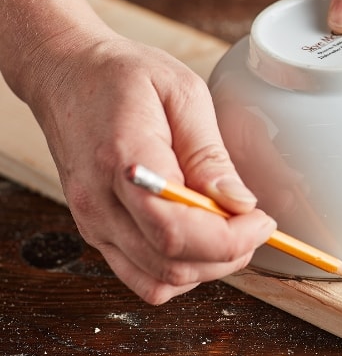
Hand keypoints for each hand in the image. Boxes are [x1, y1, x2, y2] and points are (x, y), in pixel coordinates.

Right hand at [24, 30, 275, 303]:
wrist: (65, 74)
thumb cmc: (122, 76)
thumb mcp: (183, 94)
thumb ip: (210, 155)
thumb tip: (241, 204)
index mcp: (124, 161)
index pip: (177, 230)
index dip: (230, 239)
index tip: (262, 219)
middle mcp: (100, 203)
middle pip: (172, 264)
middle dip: (228, 254)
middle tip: (254, 223)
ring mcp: (93, 223)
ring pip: (159, 281)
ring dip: (209, 266)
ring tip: (231, 229)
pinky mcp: (96, 232)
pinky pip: (142, 277)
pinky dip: (181, 271)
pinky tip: (200, 241)